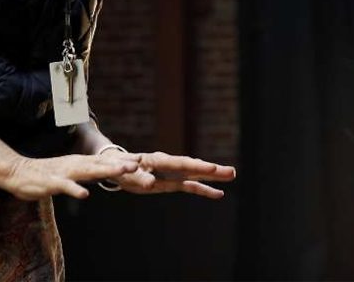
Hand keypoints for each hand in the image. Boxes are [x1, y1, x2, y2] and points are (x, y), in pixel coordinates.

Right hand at [3, 152, 140, 199]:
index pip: (106, 161)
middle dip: (121, 165)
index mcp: (81, 163)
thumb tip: (105, 172)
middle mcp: (75, 164)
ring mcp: (64, 173)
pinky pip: (65, 186)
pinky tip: (85, 194)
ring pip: (88, 171)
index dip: (124, 161)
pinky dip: (75, 189)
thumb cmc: (46, 174)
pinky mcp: (52, 182)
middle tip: (140, 164)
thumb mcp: (71, 172)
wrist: (18, 172)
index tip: (143, 161)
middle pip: (102, 164)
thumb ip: (87, 172)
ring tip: (123, 171)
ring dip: (106, 171)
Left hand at [106, 150, 236, 198]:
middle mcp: (170, 165)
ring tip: (232, 175)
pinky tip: (218, 194)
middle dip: (212, 170)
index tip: (212, 169)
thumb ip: (140, 179)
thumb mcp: (128, 175)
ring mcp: (174, 173)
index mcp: (159, 160)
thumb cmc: (123, 170)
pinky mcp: (173, 182)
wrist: (120, 169)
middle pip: (194, 167)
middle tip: (231, 172)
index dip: (197, 166)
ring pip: (196, 174)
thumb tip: (151, 183)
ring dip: (213, 176)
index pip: (181, 163)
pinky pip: (191, 186)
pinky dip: (204, 189)